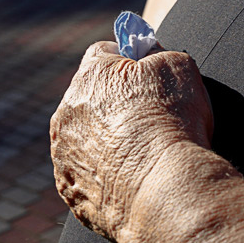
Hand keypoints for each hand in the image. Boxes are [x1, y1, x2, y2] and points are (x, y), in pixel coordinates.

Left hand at [50, 42, 213, 241]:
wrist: (164, 188)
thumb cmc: (174, 124)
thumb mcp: (181, 66)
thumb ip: (160, 53)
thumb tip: (150, 54)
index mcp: (90, 76)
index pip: (104, 52)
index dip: (129, 61)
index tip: (148, 75)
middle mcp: (66, 112)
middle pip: (90, 98)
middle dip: (115, 104)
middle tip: (150, 119)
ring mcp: (63, 154)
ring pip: (84, 138)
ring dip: (106, 140)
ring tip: (143, 153)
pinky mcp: (69, 190)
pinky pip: (84, 175)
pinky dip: (104, 174)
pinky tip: (131, 178)